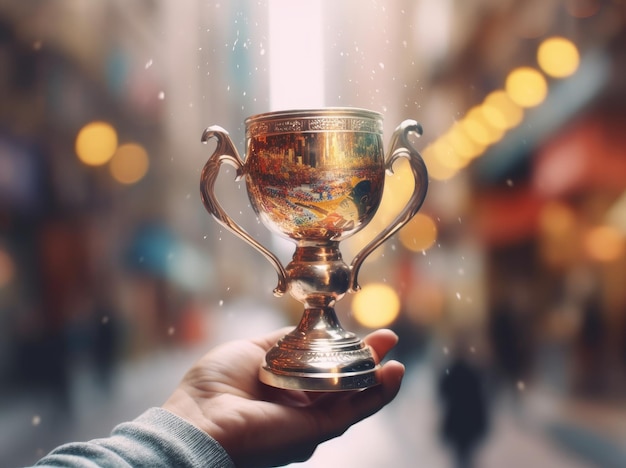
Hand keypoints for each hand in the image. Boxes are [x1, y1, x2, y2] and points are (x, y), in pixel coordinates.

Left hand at [163, 327, 404, 466]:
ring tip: (396, 357)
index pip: (321, 367)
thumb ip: (284, 342)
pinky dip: (376, 395)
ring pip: (353, 399)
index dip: (342, 349)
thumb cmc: (215, 387)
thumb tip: (308, 329)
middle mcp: (299, 407)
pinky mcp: (315, 431)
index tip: (359, 329)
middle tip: (387, 337)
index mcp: (283, 388)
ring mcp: (308, 421)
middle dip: (367, 361)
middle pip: (343, 382)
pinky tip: (392, 375)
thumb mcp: (253, 350)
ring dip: (378, 378)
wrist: (199, 420)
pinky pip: (353, 412)